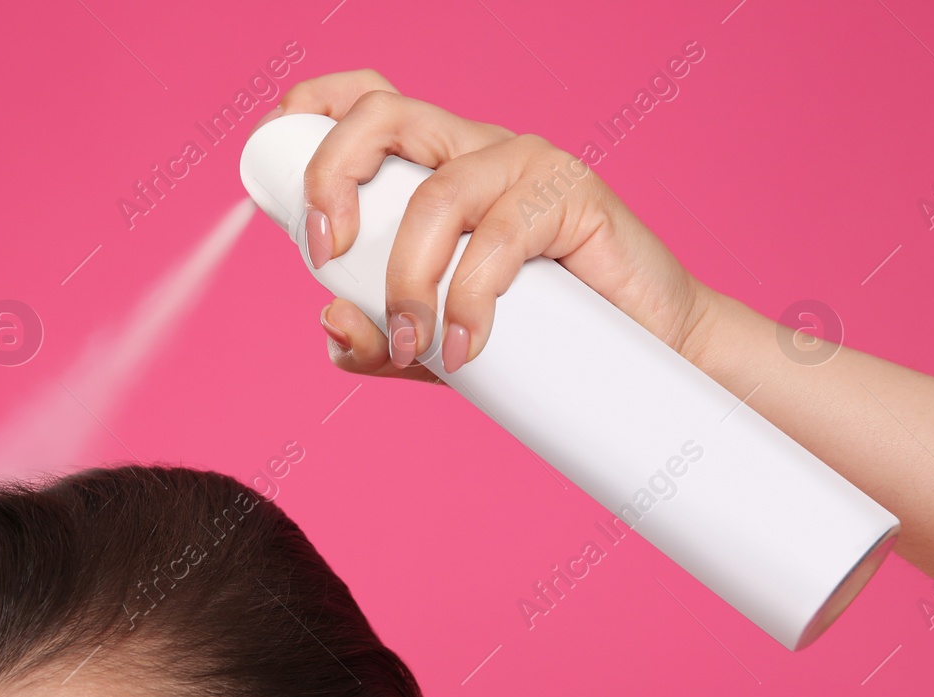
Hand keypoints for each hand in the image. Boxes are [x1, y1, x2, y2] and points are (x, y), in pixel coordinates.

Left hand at [253, 70, 715, 383]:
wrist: (645, 353)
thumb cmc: (537, 338)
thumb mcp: (433, 347)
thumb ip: (378, 339)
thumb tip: (329, 324)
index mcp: (433, 165)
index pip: (365, 106)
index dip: (314, 120)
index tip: (288, 193)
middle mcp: (473, 149)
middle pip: (383, 115)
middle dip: (333, 178)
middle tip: (325, 258)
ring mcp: (524, 164)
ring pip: (435, 195)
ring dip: (406, 278)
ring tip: (414, 345)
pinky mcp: (572, 192)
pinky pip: (500, 236)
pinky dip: (469, 299)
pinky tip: (463, 348)